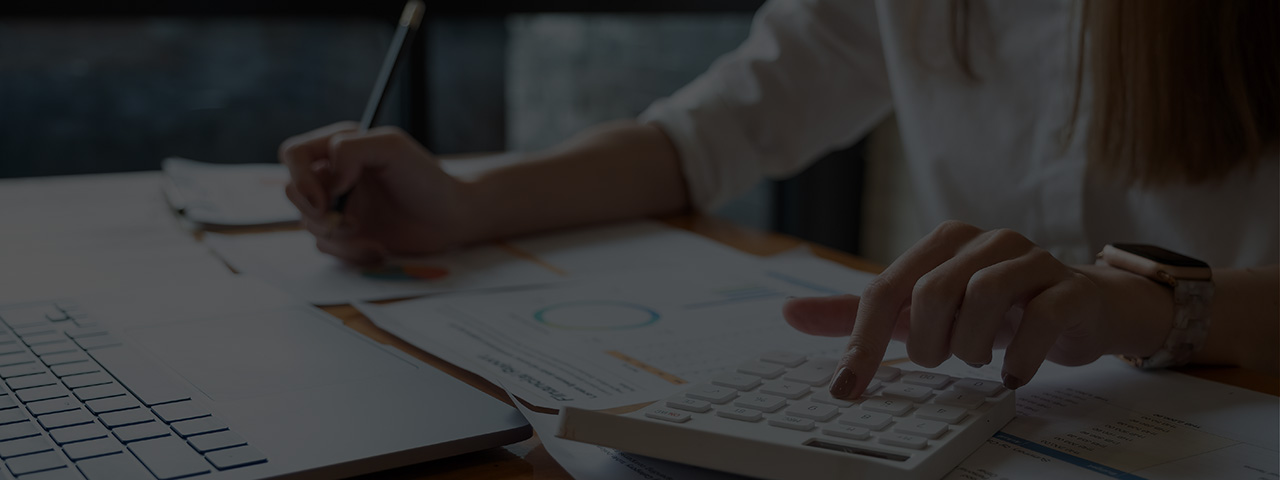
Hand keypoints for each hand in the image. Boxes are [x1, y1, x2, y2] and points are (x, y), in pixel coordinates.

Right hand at [279, 122, 476, 264]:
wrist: (450, 219)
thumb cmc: (426, 179)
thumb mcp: (391, 148)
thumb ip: (350, 149)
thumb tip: (329, 179)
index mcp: (338, 147)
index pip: (293, 154)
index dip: (300, 178)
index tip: (326, 200)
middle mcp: (333, 175)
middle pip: (292, 192)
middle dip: (317, 214)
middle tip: (352, 223)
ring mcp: (338, 206)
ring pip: (308, 224)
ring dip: (338, 237)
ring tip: (371, 238)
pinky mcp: (346, 234)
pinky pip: (326, 248)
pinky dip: (349, 253)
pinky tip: (378, 249)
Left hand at [784, 221, 1171, 398]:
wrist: (1080, 308)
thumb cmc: (992, 309)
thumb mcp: (918, 311)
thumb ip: (858, 313)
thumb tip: (790, 312)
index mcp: (941, 243)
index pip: (884, 289)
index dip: (861, 343)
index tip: (847, 388)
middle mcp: (984, 242)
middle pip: (930, 291)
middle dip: (926, 344)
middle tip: (940, 362)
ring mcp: (1031, 260)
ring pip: (982, 298)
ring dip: (970, 348)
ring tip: (977, 361)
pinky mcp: (1070, 288)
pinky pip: (1041, 318)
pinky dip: (1018, 356)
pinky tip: (1011, 375)